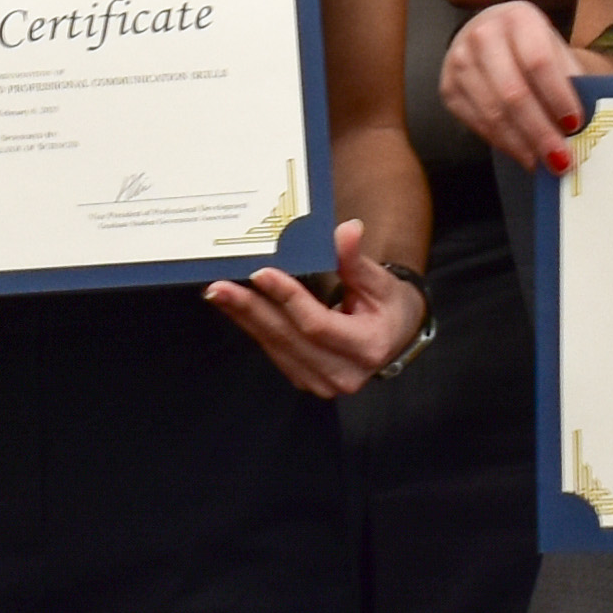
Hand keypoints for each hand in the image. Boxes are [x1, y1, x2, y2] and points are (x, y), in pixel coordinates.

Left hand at [205, 210, 426, 397]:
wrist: (394, 338)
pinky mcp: (305, 379)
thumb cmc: (388, 306)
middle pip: (288, 338)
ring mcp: (321, 382)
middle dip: (251, 310)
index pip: (318, 324)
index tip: (262, 273)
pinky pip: (274, 351)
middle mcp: (342, 374)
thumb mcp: (380, 281)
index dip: (288, 298)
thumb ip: (356, 259)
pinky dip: (254, 327)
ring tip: (218, 293)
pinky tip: (235, 307)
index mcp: (367, 347)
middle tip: (218, 287)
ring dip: (245, 318)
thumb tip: (347, 229)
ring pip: (275, 346)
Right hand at [441, 0, 592, 176]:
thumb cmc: (532, 49)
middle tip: (561, 160)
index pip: (538, 61)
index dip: (557, 96)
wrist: (492, 38)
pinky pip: (477, 123)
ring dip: (522, 144)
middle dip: (540, 131)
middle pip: (513, 92)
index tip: (575, 124)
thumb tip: (584, 128)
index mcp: (518, 18)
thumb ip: (570, 83)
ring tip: (544, 163)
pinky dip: (503, 143)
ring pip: (492, 112)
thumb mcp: (556, 52)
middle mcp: (483, 34)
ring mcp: (459, 61)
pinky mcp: (448, 88)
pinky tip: (524, 154)